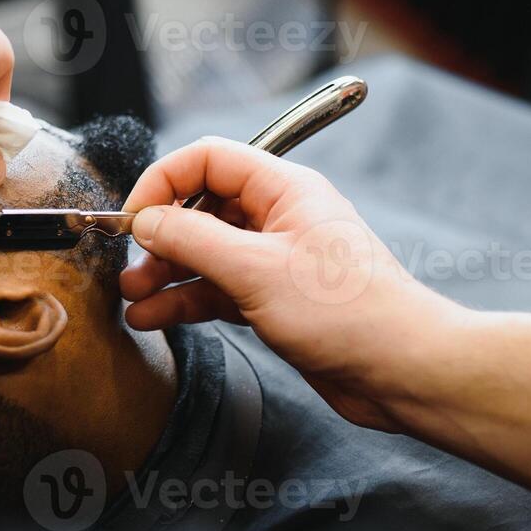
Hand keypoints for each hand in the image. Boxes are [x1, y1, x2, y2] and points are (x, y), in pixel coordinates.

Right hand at [120, 138, 462, 430]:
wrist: (401, 370)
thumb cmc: (349, 314)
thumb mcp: (256, 270)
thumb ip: (192, 241)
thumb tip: (146, 221)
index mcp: (284, 189)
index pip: (208, 159)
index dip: (164, 182)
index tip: (133, 218)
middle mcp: (279, 217)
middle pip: (202, 208)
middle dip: (160, 237)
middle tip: (129, 265)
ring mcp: (276, 260)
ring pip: (206, 254)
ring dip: (166, 273)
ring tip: (133, 298)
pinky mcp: (275, 300)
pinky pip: (218, 289)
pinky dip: (186, 300)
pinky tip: (157, 316)